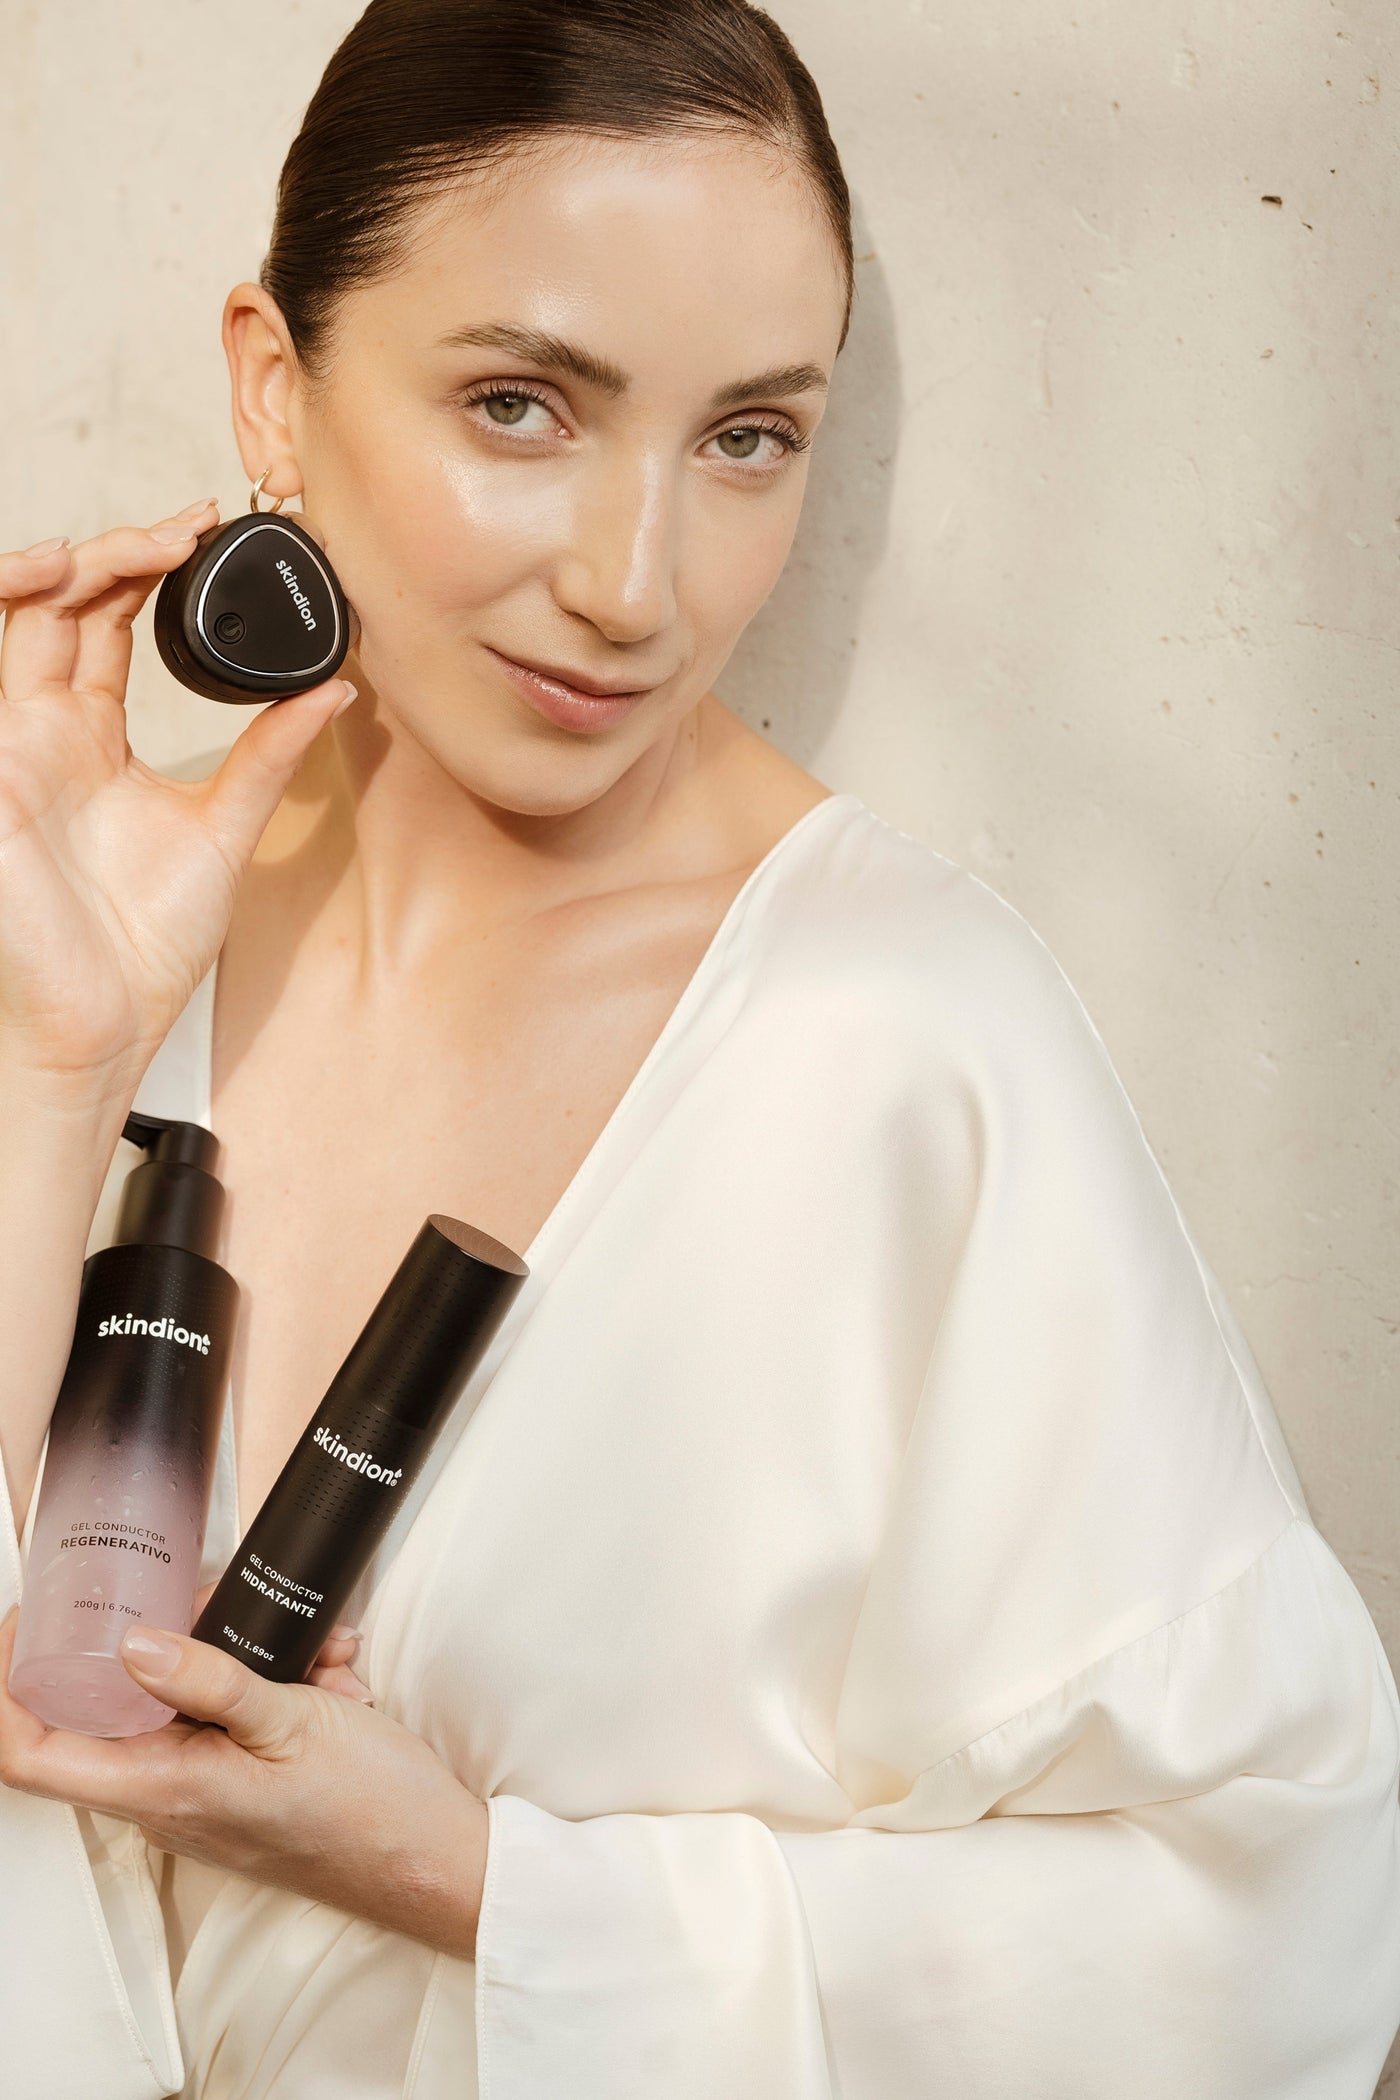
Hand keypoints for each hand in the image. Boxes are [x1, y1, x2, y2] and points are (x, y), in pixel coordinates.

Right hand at [0, 506, 355, 1099]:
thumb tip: (334, 692)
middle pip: (61, 601)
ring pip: (18, 616)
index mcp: (89, 738)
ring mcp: (10, 748)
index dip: (146, 566)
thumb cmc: (145, 944)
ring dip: (65, 564)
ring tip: (135, 545)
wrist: (102, 1023)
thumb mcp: (226, 827)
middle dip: (119, 549)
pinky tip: (55, 580)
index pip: (104, 622)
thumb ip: (268, 754)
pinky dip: (15, 612)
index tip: (207, 534)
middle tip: (189, 529)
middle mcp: (41, 730)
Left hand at [0, 1606, 487, 1960]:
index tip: (29, 1620)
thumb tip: (132, 1643)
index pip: (30, 1753)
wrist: (439, 1862)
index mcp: (162, 1791)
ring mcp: (206, 1791)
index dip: (9, 1685)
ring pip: (181, 1702)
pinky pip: (234, 1715)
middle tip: (197, 1596)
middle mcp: (169, 1798)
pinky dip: (278, 1679)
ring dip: (239, 1657)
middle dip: (151, 1640)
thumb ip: (210, 1681)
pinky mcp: (245, 1780)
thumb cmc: (371, 1810)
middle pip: (106, 1710)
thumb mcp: (292, 1723)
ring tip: (307, 1648)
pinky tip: (332, 1673)